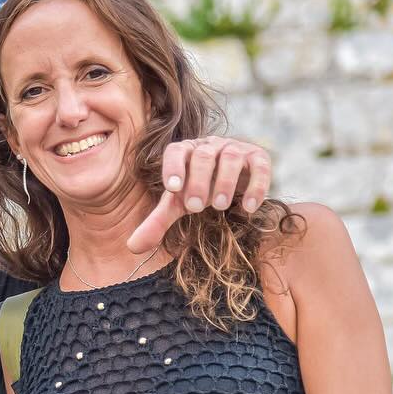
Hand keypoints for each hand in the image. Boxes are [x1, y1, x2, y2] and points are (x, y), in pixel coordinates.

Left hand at [128, 137, 272, 252]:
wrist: (234, 177)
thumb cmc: (199, 188)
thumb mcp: (178, 204)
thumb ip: (157, 222)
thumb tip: (133, 247)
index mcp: (186, 152)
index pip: (176, 151)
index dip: (173, 167)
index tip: (172, 189)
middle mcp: (210, 145)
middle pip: (203, 156)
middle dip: (198, 181)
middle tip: (195, 207)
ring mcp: (235, 148)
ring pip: (231, 157)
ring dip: (225, 182)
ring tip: (219, 206)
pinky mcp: (258, 157)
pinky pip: (259, 166)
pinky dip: (255, 186)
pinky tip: (249, 208)